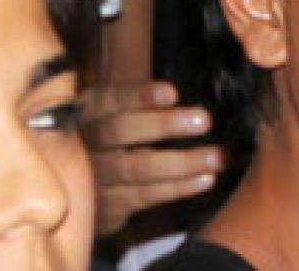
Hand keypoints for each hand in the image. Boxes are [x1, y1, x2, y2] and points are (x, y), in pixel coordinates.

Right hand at [81, 81, 223, 235]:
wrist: (83, 191)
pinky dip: (177, 188)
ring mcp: (94, 176)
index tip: (172, 93)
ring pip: (136, 168)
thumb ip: (147, 106)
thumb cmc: (115, 142)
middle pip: (120, 130)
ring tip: (215, 157)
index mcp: (92, 111)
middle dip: (164, 124)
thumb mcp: (118, 115)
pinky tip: (203, 179)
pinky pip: (144, 196)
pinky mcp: (108, 206)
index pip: (113, 99)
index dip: (141, 96)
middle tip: (204, 120)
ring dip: (181, 163)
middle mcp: (87, 141)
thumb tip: (200, 97)